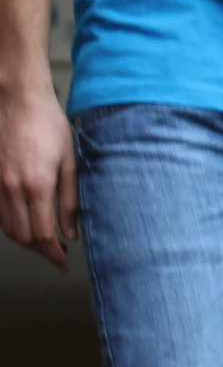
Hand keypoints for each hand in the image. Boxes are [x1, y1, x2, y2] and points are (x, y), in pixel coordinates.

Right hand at [0, 80, 76, 269]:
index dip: (54, 255)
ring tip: (46, 243)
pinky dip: (13, 226)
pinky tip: (29, 223)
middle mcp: (12, 190)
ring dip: (26, 241)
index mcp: (37, 186)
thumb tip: (71, 232)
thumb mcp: (70, 161)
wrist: (19, 102)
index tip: (64, 263)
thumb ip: (71, 199)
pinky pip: (0, 214)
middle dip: (41, 252)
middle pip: (23, 237)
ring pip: (8, 229)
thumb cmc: (49, 126)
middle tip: (58, 255)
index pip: (44, 235)